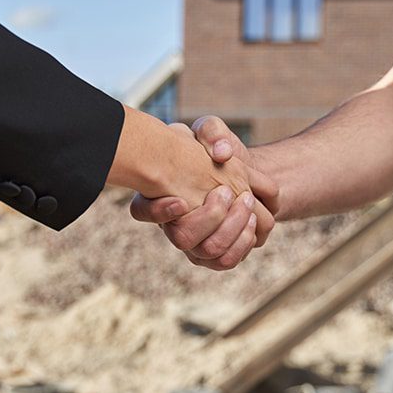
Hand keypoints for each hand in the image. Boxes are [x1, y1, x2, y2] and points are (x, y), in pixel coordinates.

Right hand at [131, 117, 279, 270]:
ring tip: (246, 202)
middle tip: (228, 192)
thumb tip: (222, 153)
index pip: (141, 211)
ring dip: (232, 228)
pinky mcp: (214, 256)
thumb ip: (212, 132)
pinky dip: (243, 241)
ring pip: (208, 251)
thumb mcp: (211, 131)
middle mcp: (171, 225)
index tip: (181, 201)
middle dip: (212, 217)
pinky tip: (251, 219)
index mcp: (158, 195)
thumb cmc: (216, 152)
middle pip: (182, 239)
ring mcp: (193, 244)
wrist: (240, 177)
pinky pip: (226, 261)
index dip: (159, 212)